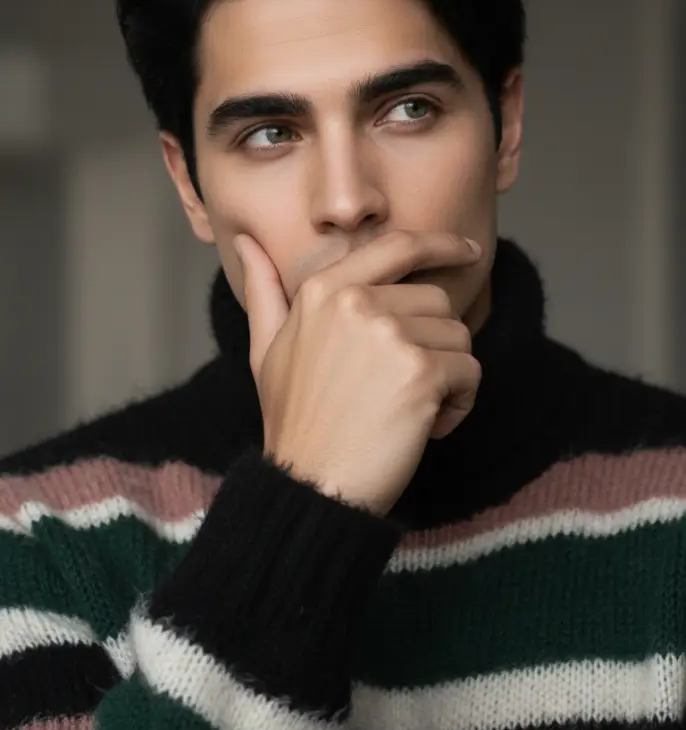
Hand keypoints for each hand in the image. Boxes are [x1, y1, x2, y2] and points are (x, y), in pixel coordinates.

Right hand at [234, 229, 482, 516]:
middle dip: (434, 345)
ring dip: (448, 377)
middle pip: (437, 300)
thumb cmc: (293, 424)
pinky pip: (469, 372)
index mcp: (322, 290)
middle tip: (402, 391)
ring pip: (459, 336)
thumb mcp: (266, 351)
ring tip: (409, 412)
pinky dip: (459, 404)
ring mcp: (388, 335)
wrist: (310, 486)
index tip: (465, 249)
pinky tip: (425, 429)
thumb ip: (265, 293)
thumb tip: (246, 243)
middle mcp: (355, 302)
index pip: (397, 246)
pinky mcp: (419, 372)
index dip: (440, 243)